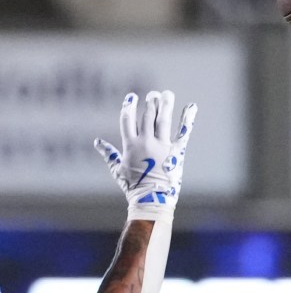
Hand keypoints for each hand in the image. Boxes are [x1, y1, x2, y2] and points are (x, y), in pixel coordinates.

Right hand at [94, 90, 196, 212]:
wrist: (152, 199)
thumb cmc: (133, 187)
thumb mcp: (117, 169)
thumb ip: (108, 154)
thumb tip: (97, 141)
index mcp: (131, 145)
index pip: (127, 119)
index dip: (129, 106)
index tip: (132, 97)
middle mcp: (146, 142)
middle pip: (147, 116)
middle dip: (150, 103)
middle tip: (153, 94)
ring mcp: (162, 146)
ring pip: (163, 120)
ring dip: (165, 105)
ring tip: (167, 94)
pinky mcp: (177, 152)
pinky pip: (183, 132)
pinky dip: (187, 118)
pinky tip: (191, 106)